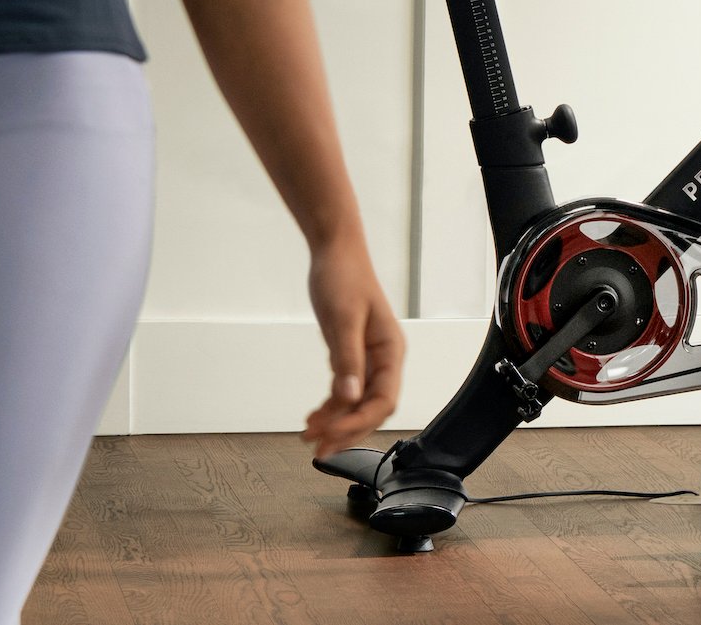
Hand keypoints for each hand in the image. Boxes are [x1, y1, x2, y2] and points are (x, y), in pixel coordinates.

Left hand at [302, 236, 404, 454]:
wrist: (334, 251)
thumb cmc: (343, 277)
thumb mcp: (342, 319)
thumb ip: (346, 360)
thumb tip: (347, 398)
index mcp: (391, 351)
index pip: (383, 400)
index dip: (359, 423)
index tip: (333, 436)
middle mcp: (384, 359)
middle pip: (372, 408)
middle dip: (346, 431)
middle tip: (318, 450)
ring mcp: (368, 358)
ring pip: (357, 403)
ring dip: (336, 423)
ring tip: (309, 437)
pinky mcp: (351, 355)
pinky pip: (345, 390)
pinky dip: (331, 407)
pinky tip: (314, 417)